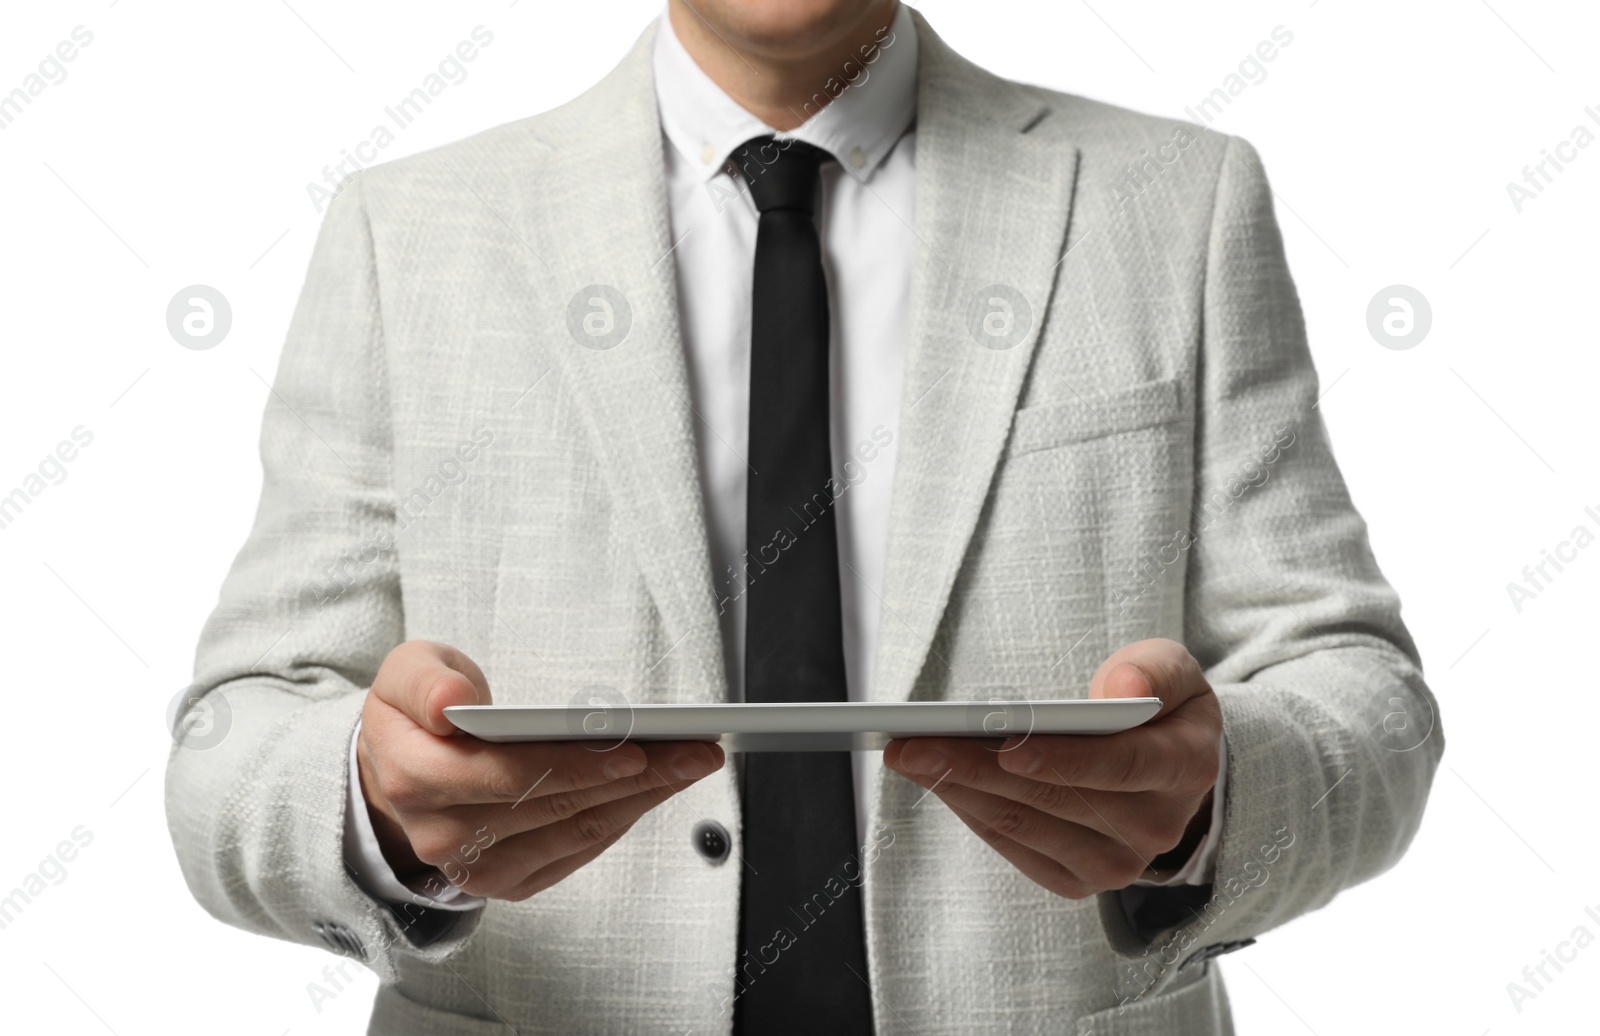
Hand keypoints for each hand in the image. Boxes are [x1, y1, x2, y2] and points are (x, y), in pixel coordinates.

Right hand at [357, 640, 723, 900]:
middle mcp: (442, 834)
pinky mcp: (505, 882)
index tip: (636, 747)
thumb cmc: (417, 716)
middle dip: (636, 775)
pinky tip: (654, 790)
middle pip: (556, 805)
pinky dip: (622, 818)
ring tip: (689, 765)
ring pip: (576, 832)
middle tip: (693, 750)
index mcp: (413, 777)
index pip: (510, 775)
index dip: (578, 764)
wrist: (397, 774)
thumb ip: (424, 682)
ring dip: (642, 798)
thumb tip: (451, 703)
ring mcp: (475, 867)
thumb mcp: (406, 674)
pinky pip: (577, 852)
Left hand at [883, 638, 1220, 898]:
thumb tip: (1122, 686)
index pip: (1123, 765)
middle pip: (1055, 798)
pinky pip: (1014, 847)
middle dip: (978, 767)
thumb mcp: (1174, 672)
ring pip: (1025, 825)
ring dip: (961, 790)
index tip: (1008, 745)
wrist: (1171, 771)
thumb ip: (1156, 670)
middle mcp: (1155, 825)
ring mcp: (1117, 862)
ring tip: (911, 756)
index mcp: (1184, 766)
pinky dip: (972, 813)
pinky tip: (938, 782)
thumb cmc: (1161, 709)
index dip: (1064, 759)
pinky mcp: (1080, 880)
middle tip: (916, 742)